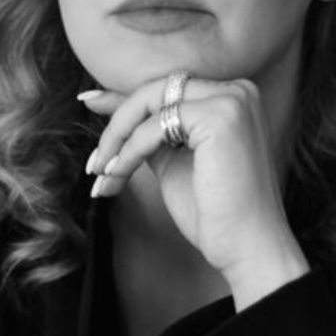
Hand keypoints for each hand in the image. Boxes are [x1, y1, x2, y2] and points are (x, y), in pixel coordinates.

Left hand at [79, 76, 309, 308]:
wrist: (247, 247)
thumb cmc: (214, 211)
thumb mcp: (171, 159)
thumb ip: (145, 128)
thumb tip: (99, 99)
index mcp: (232, 97)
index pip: (168, 89)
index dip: (124, 100)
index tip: (88, 102)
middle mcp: (238, 90)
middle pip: (157, 88)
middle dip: (118, 123)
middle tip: (96, 163)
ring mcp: (232, 101)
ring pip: (152, 99)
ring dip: (118, 138)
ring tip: (104, 173)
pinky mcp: (221, 117)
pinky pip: (156, 124)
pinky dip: (131, 149)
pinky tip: (120, 175)